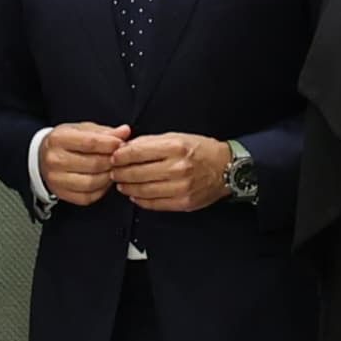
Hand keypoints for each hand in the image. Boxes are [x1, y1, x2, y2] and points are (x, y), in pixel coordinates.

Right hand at [33, 119, 129, 207]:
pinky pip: (87, 197)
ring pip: (92, 182)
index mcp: (59, 139)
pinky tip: (103, 181)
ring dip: (108, 177)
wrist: (41, 157)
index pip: (90, 143)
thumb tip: (124, 132)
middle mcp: (54, 160)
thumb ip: (104, 132)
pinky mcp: (61, 194)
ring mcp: (56, 179)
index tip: (122, 144)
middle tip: (121, 159)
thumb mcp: (81, 130)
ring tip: (112, 169)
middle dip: (112, 162)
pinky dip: (100, 190)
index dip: (110, 144)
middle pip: (93, 164)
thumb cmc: (64, 142)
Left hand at [109, 131, 234, 211]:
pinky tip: (135, 194)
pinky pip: (153, 204)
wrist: (227, 168)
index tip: (113, 157)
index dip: (119, 156)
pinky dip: (140, 200)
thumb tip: (126, 148)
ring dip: (127, 187)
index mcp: (175, 147)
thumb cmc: (201, 150)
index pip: (136, 153)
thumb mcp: (176, 137)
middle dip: (119, 173)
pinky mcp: (183, 202)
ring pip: (142, 190)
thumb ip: (150, 143)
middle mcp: (177, 168)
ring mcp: (180, 187)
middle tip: (113, 171)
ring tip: (122, 183)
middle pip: (136, 173)